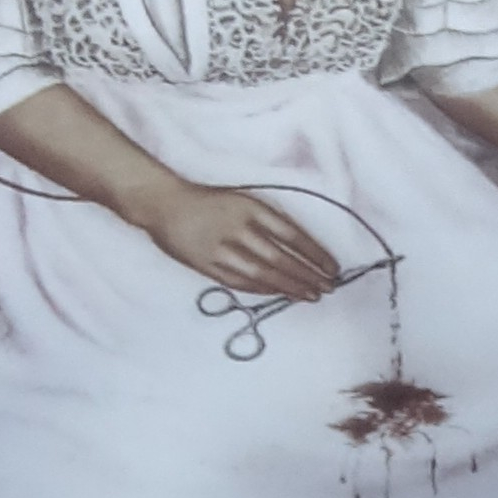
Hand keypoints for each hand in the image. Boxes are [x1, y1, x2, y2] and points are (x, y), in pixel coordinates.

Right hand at [130, 187, 345, 300]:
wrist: (165, 205)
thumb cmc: (210, 202)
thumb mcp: (243, 201)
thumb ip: (268, 223)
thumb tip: (301, 250)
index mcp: (251, 208)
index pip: (292, 235)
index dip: (314, 253)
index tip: (332, 267)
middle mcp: (239, 229)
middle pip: (281, 258)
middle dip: (308, 275)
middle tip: (328, 287)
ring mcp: (222, 250)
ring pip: (264, 274)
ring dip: (290, 287)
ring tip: (311, 295)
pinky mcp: (208, 266)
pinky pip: (242, 282)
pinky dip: (264, 289)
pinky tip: (280, 294)